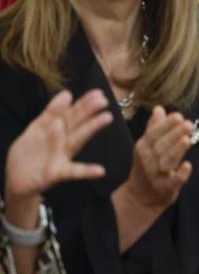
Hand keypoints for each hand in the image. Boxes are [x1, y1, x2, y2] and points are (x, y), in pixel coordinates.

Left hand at [4, 90, 110, 227]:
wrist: (17, 180)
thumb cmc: (29, 154)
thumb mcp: (36, 128)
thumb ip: (51, 112)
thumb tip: (68, 93)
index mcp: (56, 130)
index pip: (71, 113)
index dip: (83, 102)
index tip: (98, 92)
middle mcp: (62, 141)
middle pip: (76, 123)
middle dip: (89, 110)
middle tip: (104, 100)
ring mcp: (61, 156)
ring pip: (77, 139)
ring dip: (92, 128)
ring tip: (106, 118)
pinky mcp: (57, 173)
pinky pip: (73, 172)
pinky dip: (87, 171)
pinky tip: (100, 170)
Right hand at [125, 106, 195, 209]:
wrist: (140, 197)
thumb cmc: (147, 166)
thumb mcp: (147, 147)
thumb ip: (154, 127)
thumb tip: (159, 108)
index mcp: (143, 147)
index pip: (153, 134)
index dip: (166, 125)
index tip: (178, 115)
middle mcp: (147, 160)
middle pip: (161, 146)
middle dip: (174, 134)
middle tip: (189, 124)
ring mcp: (155, 175)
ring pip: (167, 161)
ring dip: (177, 150)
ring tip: (188, 139)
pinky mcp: (165, 188)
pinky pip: (173, 181)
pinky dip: (181, 174)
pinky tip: (188, 165)